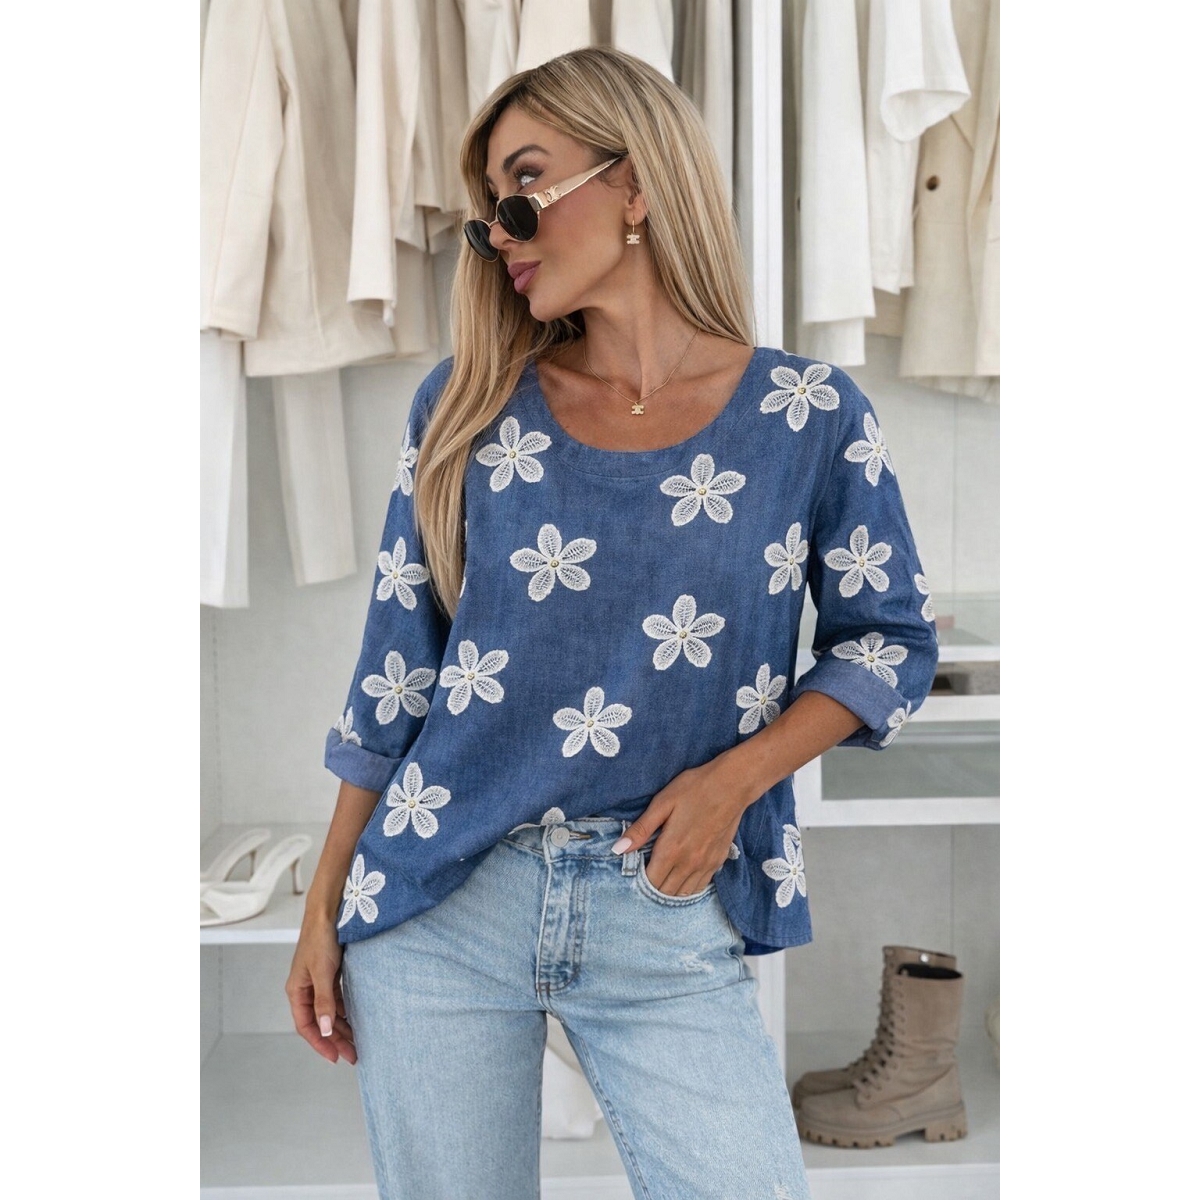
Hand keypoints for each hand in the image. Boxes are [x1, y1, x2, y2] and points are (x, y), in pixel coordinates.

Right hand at [286, 914, 357, 1064]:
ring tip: (358, 1041)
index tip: (335, 1057)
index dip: (320, 1043)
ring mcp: (318, 980)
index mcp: (297, 990)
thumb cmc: (321, 938)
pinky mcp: (330, 973)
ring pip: (330, 1011)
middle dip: (335, 1039)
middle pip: (319, 1021)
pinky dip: (346, 1010)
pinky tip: (357, 1018)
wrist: (329, 911)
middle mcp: (306, 988)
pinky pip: (337, 998)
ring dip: (342, 1026)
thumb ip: (324, 1001)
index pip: (306, 1026)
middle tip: (353, 1054)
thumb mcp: (322, 972)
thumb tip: (325, 1030)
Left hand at [615, 759, 748, 895]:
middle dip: (653, 888)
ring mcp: (706, 865)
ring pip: (684, 894)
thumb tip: (618, 849)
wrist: (732, 785)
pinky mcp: (718, 862)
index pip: (650, 882)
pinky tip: (682, 876)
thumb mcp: (662, 803)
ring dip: (670, 890)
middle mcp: (689, 863)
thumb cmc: (694, 789)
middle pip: (666, 892)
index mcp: (671, 849)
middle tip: (647, 873)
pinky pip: (700, 886)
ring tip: (662, 877)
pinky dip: (688, 887)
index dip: (639, 881)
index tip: (635, 871)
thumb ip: (641, 829)